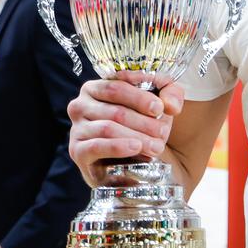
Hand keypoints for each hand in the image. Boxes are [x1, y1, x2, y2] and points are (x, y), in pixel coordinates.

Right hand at [67, 71, 184, 186]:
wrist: (129, 161)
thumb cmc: (142, 125)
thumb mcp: (159, 104)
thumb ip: (170, 94)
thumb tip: (170, 105)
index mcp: (96, 87)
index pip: (117, 85)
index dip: (140, 96)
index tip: (160, 108)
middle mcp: (80, 104)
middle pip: (115, 110)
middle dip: (143, 122)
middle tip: (163, 132)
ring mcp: (77, 128)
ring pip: (108, 127)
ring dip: (136, 136)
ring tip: (156, 146)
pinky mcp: (77, 151)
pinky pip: (96, 146)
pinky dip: (118, 147)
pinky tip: (135, 147)